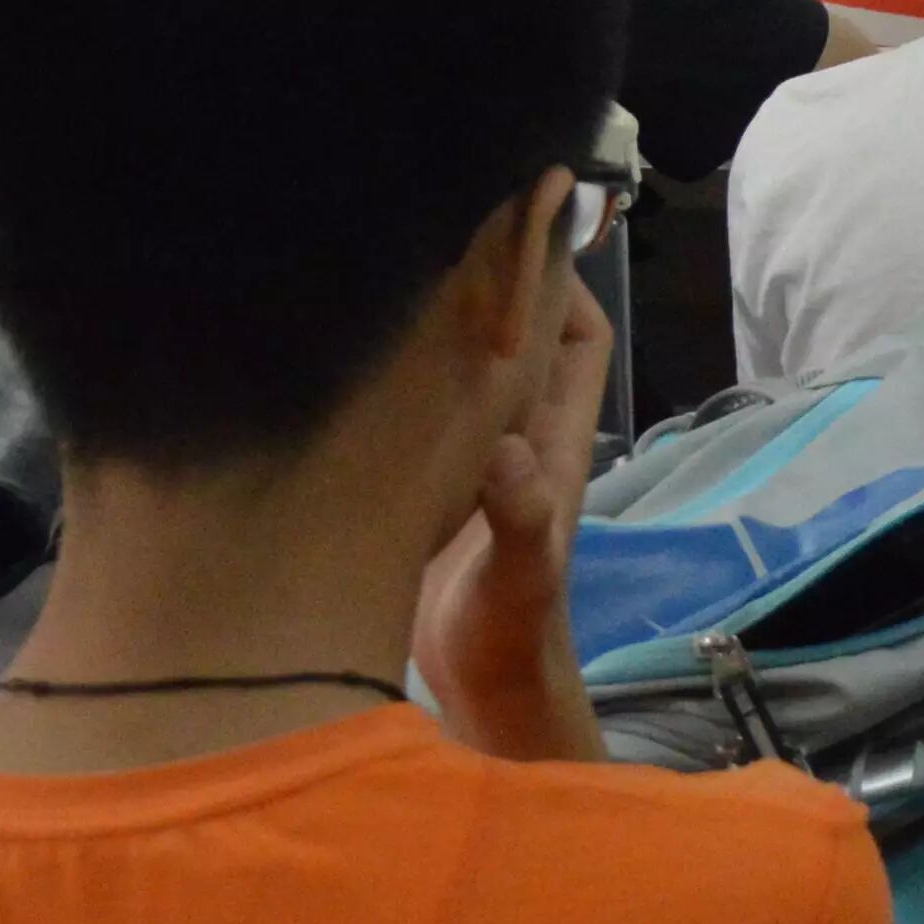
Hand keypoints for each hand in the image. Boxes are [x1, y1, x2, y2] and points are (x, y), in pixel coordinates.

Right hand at [413, 272, 612, 760]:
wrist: (481, 689)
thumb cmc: (511, 633)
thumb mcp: (520, 574)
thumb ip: (521, 517)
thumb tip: (507, 450)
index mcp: (552, 442)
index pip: (577, 339)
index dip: (562, 285)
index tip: (515, 234)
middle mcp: (518, 438)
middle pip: (524, 340)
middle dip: (497, 290)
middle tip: (435, 236)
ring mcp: (473, 460)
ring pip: (473, 371)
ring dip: (446, 330)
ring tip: (386, 276)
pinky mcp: (426, 486)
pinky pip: (425, 412)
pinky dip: (402, 381)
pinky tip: (346, 359)